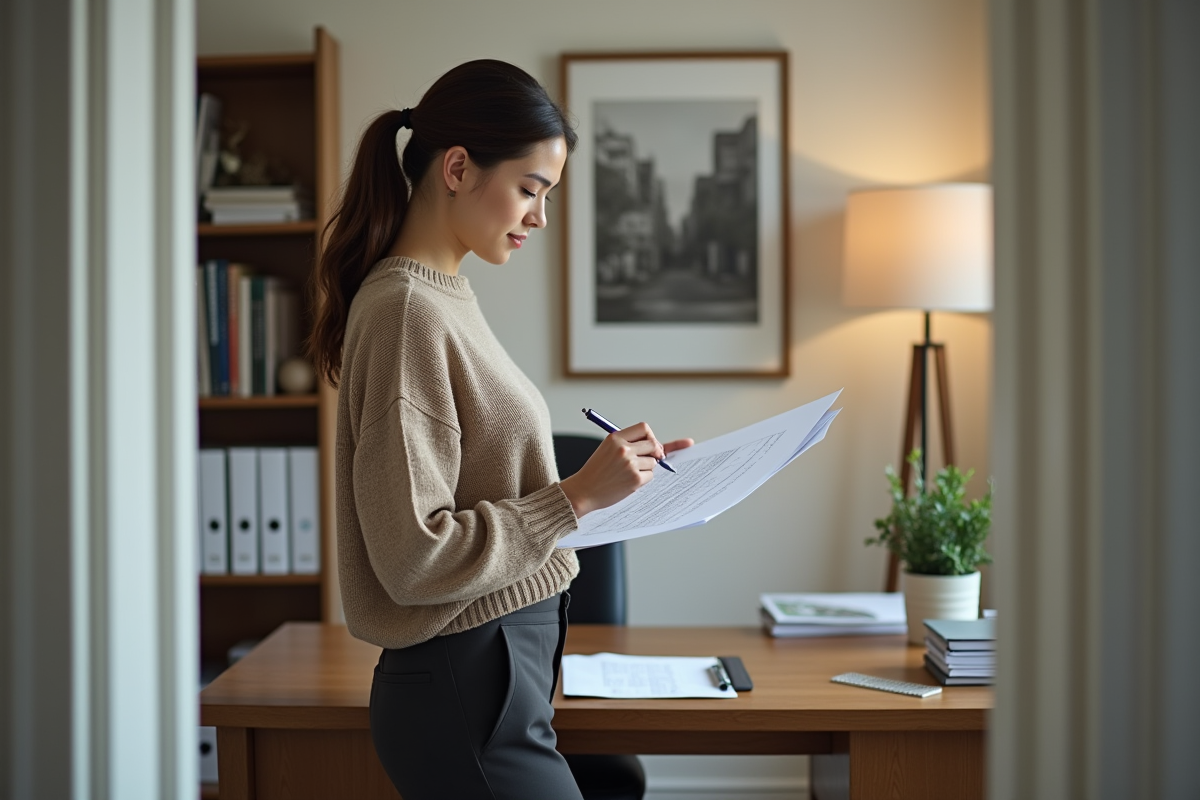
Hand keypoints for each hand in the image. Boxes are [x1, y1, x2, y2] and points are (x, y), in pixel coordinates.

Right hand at [559, 424, 691, 517]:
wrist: (584, 491)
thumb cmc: (595, 472)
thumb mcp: (606, 449)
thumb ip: (626, 443)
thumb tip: (652, 444)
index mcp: (615, 439)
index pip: (643, 428)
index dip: (650, 435)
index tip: (651, 443)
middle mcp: (623, 449)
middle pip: (652, 444)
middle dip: (655, 451)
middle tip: (653, 457)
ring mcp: (630, 464)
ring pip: (653, 462)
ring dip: (646, 467)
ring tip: (630, 472)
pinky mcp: (635, 479)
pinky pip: (650, 475)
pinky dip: (643, 478)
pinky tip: (629, 481)